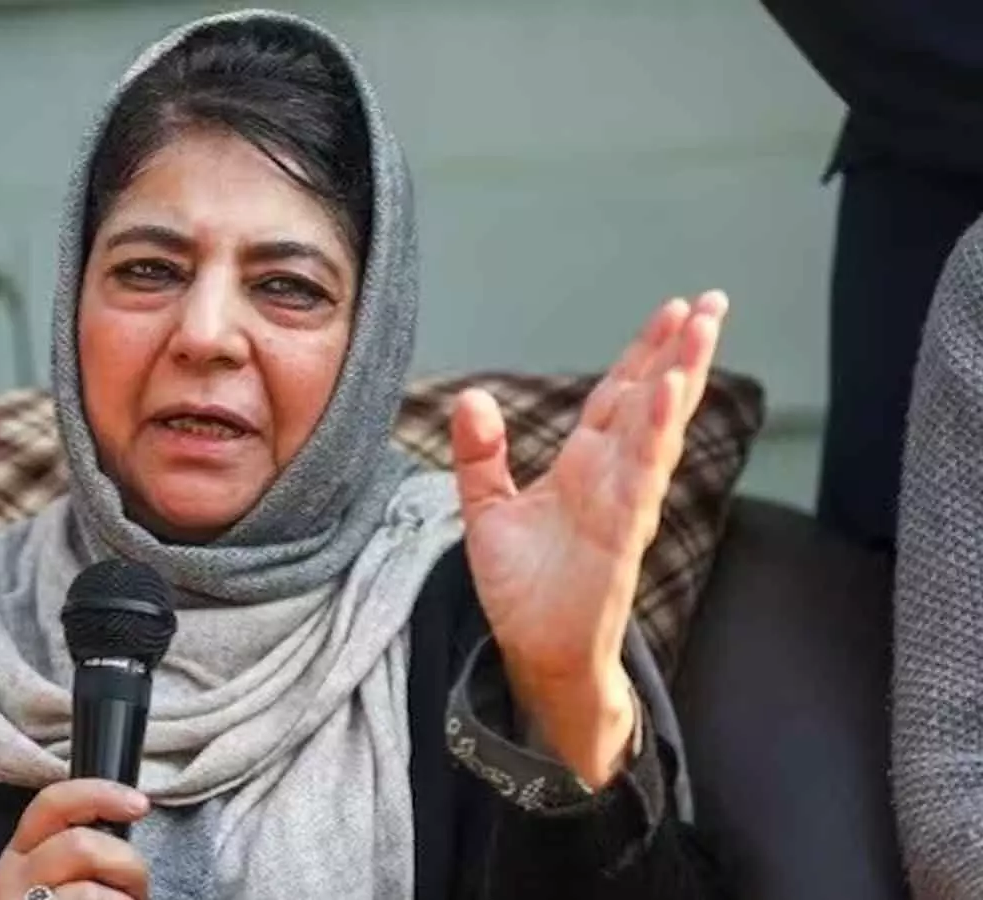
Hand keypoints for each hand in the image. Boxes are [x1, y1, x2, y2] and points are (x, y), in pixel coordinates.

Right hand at [0, 779, 150, 899]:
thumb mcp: (53, 882)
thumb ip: (77, 855)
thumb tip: (124, 820)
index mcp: (17, 856)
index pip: (53, 803)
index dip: (101, 794)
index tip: (140, 805)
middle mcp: (9, 880)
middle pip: (82, 846)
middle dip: (127, 866)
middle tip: (136, 892)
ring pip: (92, 894)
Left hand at [451, 291, 727, 786]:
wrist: (535, 652)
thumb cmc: (523, 587)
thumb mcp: (487, 511)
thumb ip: (480, 456)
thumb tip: (472, 398)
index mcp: (583, 467)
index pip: (618, 397)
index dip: (643, 354)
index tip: (673, 312)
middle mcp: (611, 477)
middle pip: (651, 401)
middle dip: (681, 352)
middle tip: (712, 303)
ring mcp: (622, 502)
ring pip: (658, 430)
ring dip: (679, 380)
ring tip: (700, 332)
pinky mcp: (622, 533)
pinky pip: (643, 476)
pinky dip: (656, 435)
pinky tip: (669, 397)